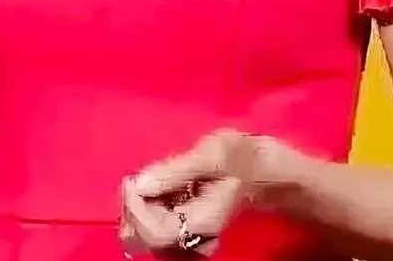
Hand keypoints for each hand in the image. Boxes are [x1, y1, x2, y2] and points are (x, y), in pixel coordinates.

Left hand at [119, 129, 273, 256]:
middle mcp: (193, 238)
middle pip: (145, 237)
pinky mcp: (181, 229)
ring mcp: (187, 237)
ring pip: (144, 234)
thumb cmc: (240, 157)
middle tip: (138, 177)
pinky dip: (146, 208)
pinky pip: (151, 226)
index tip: (133, 179)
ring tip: (150, 179)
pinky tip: (157, 188)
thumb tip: (140, 184)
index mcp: (202, 223)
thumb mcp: (212, 154)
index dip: (137, 208)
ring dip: (138, 207)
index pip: (155, 232)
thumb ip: (175, 170)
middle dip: (133, 207)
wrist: (260, 168)